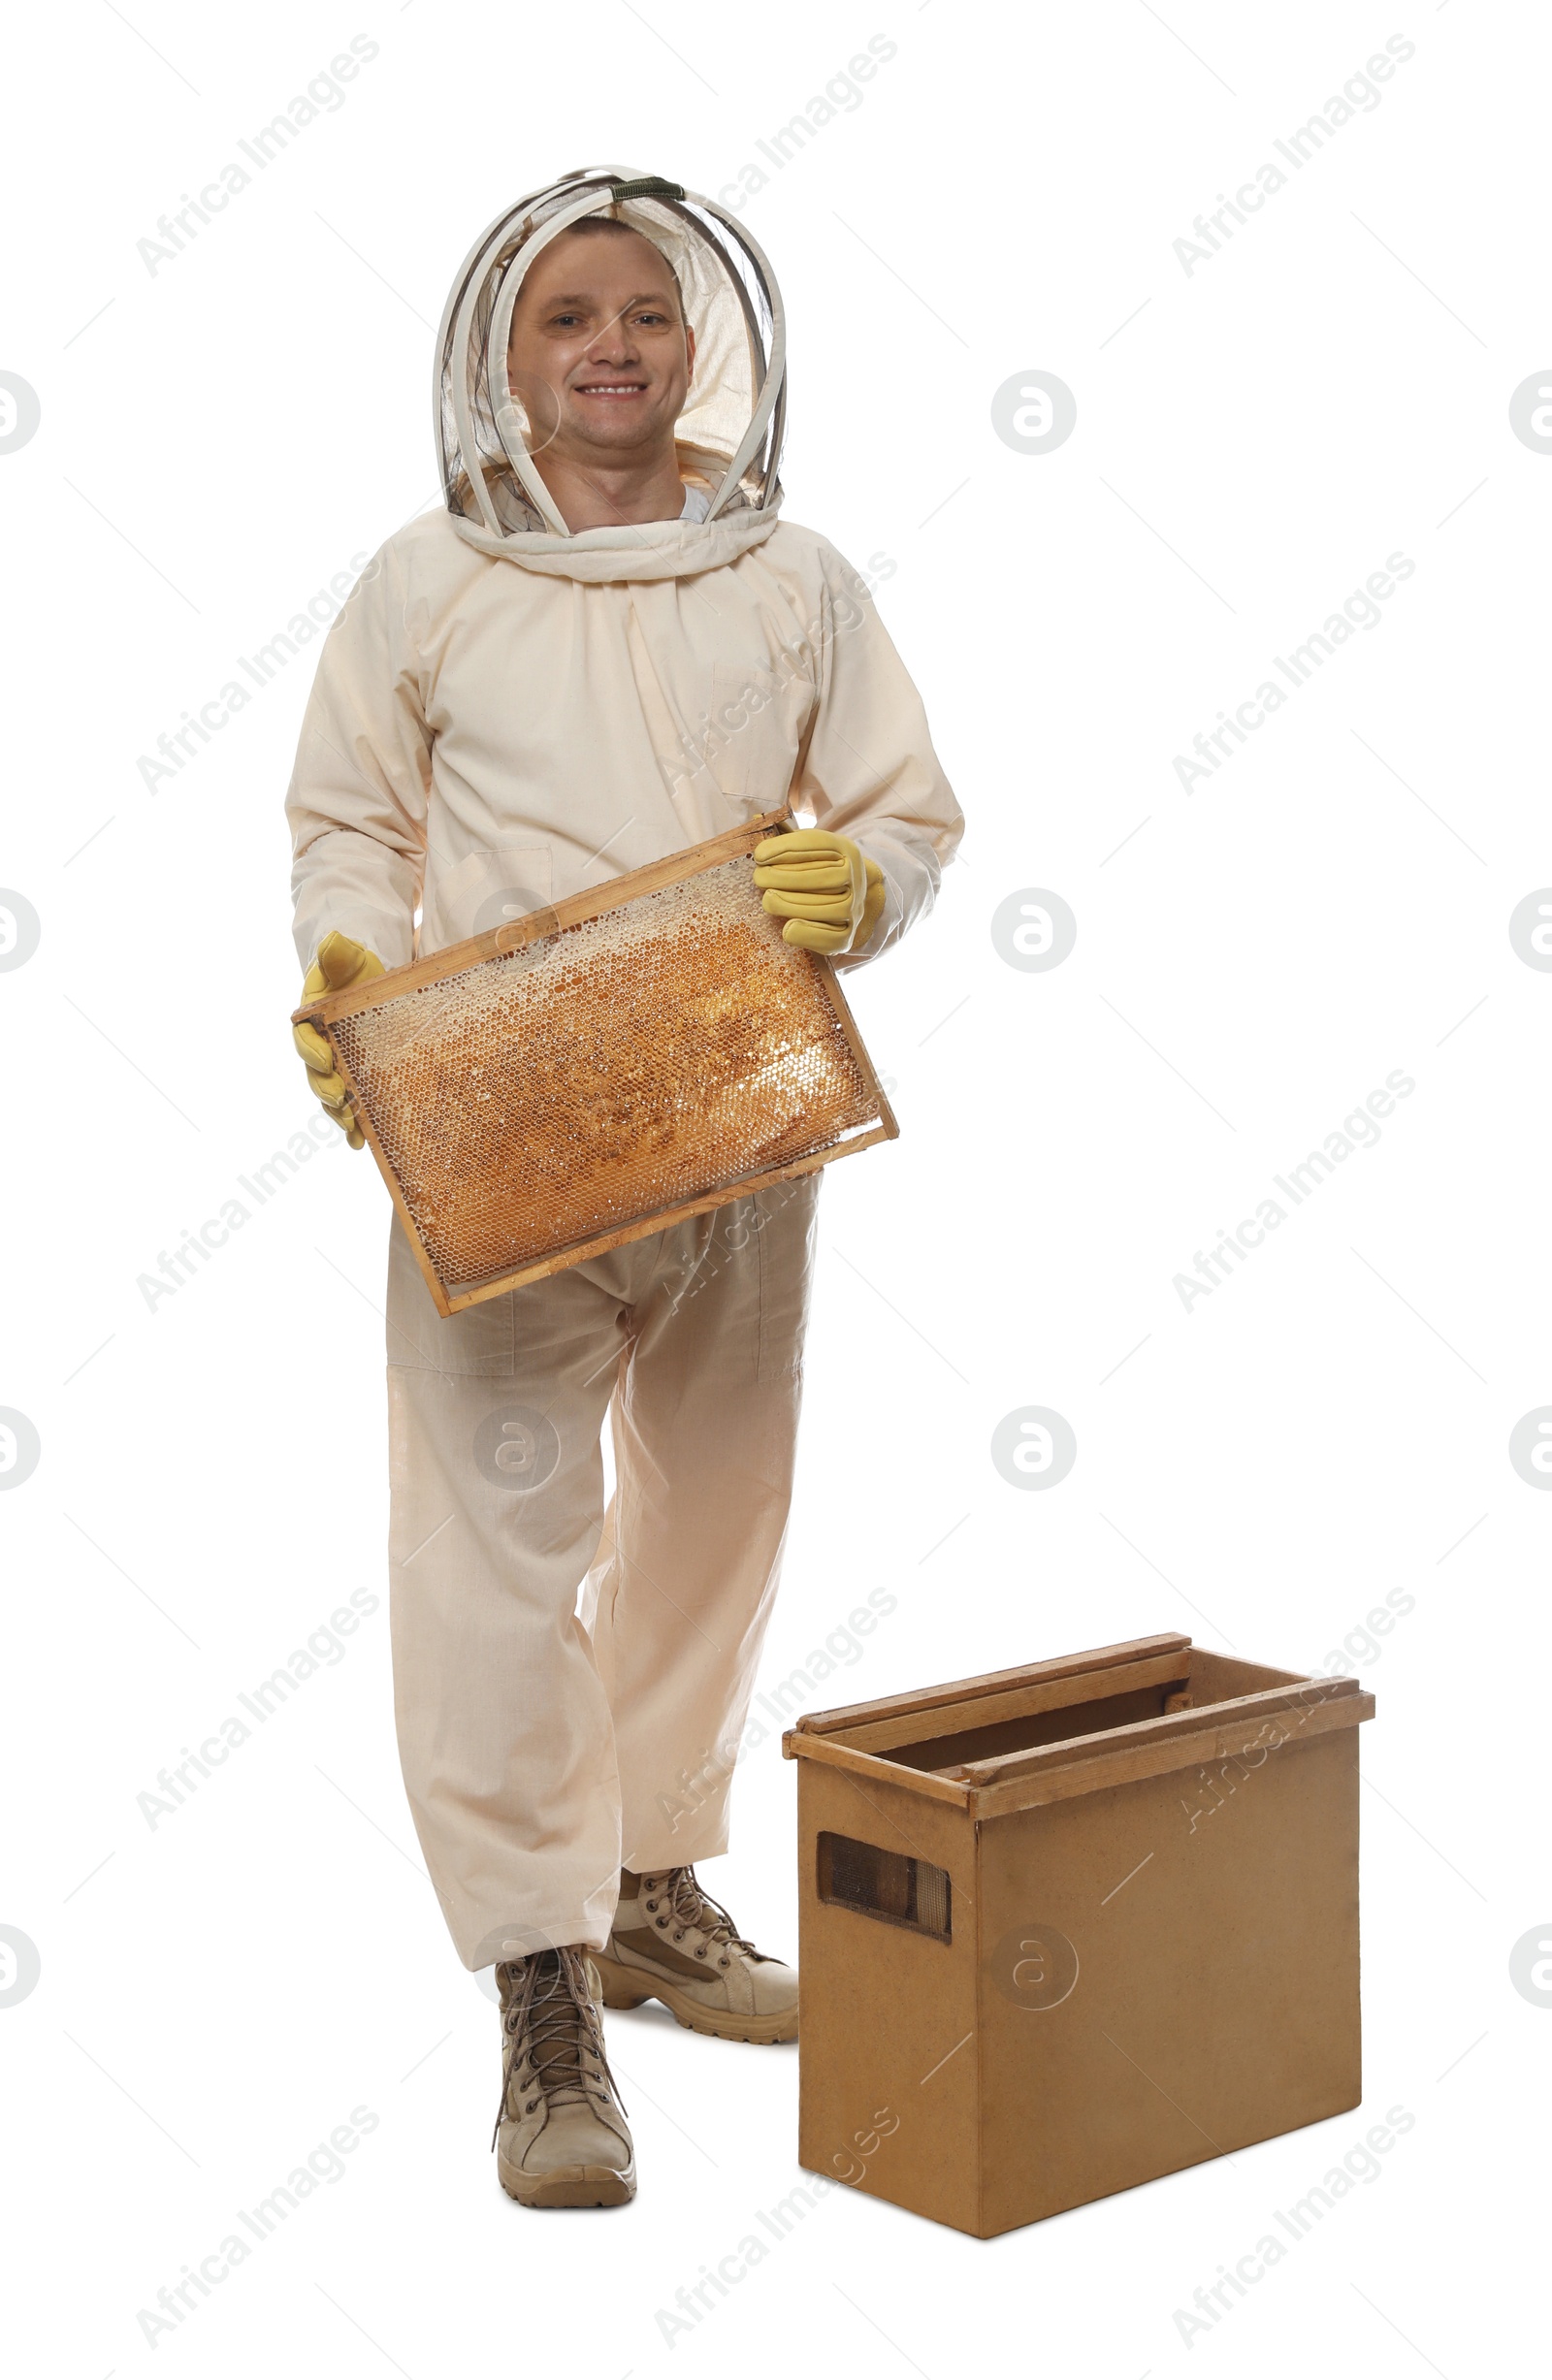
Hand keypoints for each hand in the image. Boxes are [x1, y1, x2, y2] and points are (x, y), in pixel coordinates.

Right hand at [292, 930, 384, 1148]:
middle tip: (340, 1099)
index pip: (304, 1038)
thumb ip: (338, 954)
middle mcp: (318, 1046)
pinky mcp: (352, 1077)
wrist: (368, 982)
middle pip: (314, 1074)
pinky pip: (349, 1105)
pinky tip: (362, 1143)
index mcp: (310, 1019)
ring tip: (351, 1126)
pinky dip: (353, 1126)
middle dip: (325, 1089)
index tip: (326, 1059)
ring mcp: (334, 1065)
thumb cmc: (354, 968)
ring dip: (338, 1113)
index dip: (312, 1051)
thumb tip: (332, 941)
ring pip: (329, 1094)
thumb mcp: (348, 957)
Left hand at [752, 829, 885, 956]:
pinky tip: (786, 926)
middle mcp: (854, 878)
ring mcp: (853, 908)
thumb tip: (753, 820)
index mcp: (845, 850)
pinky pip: (826, 937)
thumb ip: (786, 837)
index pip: (816, 844)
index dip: (784, 848)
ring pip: (820, 907)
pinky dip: (805, 933)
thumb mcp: (813, 849)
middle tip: (759, 878)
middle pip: (818, 876)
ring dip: (788, 903)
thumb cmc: (823, 871)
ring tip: (768, 899)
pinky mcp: (847, 936)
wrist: (859, 902)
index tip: (759, 855)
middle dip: (782, 876)